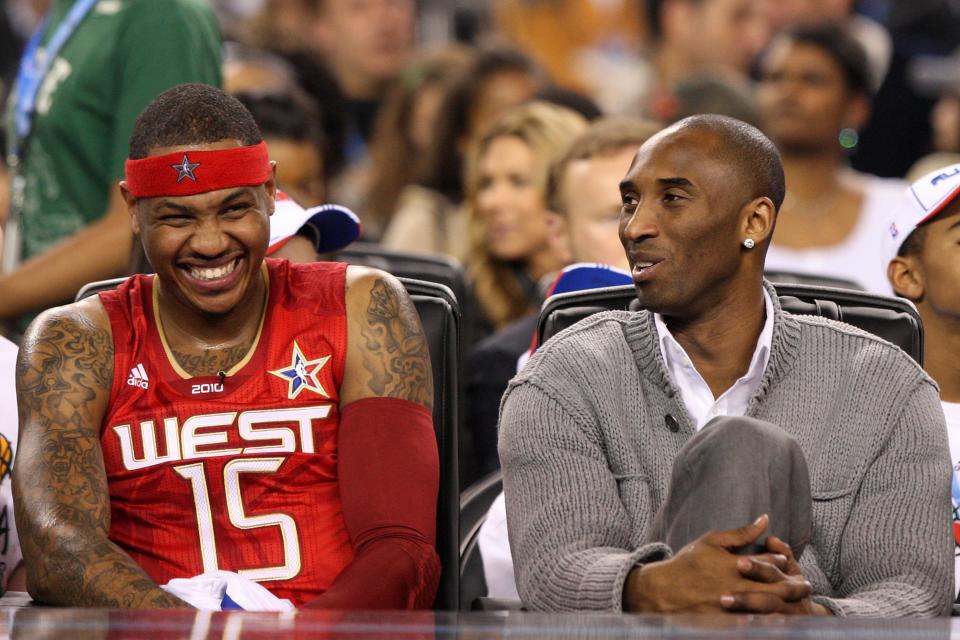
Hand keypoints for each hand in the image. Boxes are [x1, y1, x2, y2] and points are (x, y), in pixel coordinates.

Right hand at [625, 515, 811, 612]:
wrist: (663, 590)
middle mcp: (736, 585)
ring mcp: (733, 607)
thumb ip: (741, 533)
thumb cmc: (688, 563)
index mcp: (735, 564)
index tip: (788, 562)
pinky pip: (753, 624)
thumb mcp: (712, 541)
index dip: (782, 562)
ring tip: (796, 605)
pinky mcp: (727, 622)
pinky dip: (767, 622)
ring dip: (785, 606)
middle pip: (775, 588)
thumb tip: (765, 519)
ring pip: (768, 609)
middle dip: (794, 588)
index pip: (770, 562)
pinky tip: (776, 621)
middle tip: (806, 587)